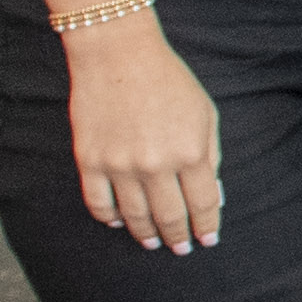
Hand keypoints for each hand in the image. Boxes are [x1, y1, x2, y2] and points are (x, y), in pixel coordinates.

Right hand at [68, 22, 224, 248]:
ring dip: (146, 234)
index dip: (206, 227)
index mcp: (190, 152)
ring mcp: (119, 165)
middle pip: (169, 216)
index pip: (202, 205)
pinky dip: (110, 218)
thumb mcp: (205, 114)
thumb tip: (211, 196)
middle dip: (178, 237)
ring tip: (153, 241)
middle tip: (180, 248)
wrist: (118, 54)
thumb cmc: (168, 81)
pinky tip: (119, 222)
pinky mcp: (90, 160)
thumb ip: (210, 155)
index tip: (207, 240)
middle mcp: (155, 164)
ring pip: (134, 216)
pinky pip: (98, 203)